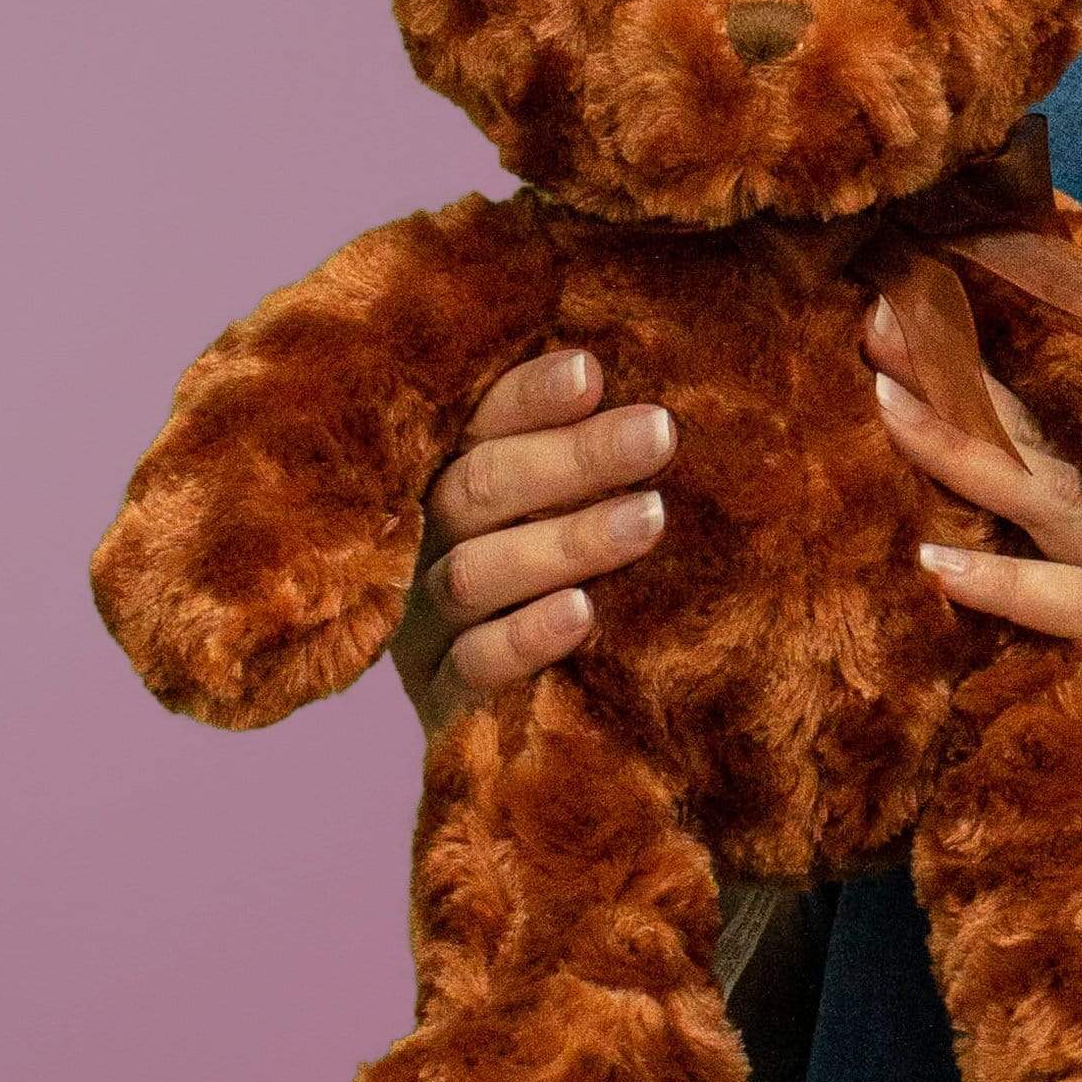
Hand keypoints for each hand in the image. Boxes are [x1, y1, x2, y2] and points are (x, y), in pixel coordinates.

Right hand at [389, 351, 675, 738]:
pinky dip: (527, 636)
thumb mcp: (564, 504)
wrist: (513, 709)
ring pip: (477, 572)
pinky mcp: (442, 694)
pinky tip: (583, 613)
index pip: (478, 423)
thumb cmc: (557, 572)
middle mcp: (423, 542)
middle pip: (482, 487)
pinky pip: (474, 665)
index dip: (529, 396)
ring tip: (650, 517)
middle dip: (573, 457)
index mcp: (447, 477)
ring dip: (566, 542)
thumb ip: (586, 451)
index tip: (592, 373)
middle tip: (657, 434)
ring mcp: (425, 621)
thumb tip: (656, 399)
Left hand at [863, 297, 1081, 893]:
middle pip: (1047, 444)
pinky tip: (937, 563)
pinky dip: (1007, 582)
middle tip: (877, 315)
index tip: (891, 311)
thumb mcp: (1050, 648)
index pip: (1044, 433)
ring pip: (1062, 504)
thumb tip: (895, 526)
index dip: (970, 370)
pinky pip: (1080, 610)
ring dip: (970, 450)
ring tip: (887, 405)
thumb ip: (1006, 581)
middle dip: (960, 376)